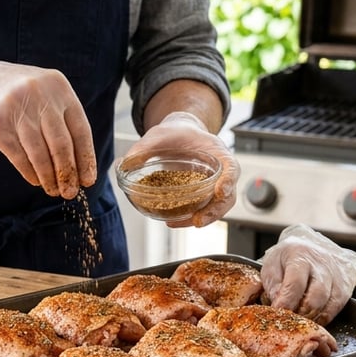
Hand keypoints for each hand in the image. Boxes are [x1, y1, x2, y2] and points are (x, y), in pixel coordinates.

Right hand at [0, 52, 94, 198]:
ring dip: (48, 177)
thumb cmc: (14, 94)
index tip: (88, 180)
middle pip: (61, 144)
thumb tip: (79, 164)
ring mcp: (16, 107)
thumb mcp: (42, 93)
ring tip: (53, 191)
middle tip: (70, 192)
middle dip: (68, 173)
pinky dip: (29, 172)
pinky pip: (18, 155)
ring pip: (40, 153)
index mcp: (58, 86)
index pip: (80, 129)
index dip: (86, 158)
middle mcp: (39, 94)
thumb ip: (60, 118)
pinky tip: (35, 180)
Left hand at [122, 111, 239, 226]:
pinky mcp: (204, 195)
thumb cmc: (176, 133)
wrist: (180, 135)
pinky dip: (192, 217)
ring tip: (177, 223)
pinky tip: (173, 220)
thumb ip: (144, 147)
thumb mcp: (159, 135)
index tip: (220, 191)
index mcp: (217, 152)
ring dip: (203, 219)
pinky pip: (204, 209)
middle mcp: (220, 172)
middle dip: (215, 211)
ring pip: (218, 207)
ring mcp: (214, 185)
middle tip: (197, 221)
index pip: (231, 168)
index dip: (228, 180)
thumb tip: (124, 163)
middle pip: (228, 195)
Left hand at [260, 224, 355, 324]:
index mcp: (300, 256)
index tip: (278, 313)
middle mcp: (322, 264)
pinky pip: (337, 307)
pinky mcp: (346, 285)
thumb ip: (273, 285)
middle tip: (290, 320)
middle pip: (316, 296)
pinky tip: (313, 317)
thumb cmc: (289, 259)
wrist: (312, 248)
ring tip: (300, 320)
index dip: (287, 302)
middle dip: (302, 313)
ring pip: (329, 304)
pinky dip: (324, 317)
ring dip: (313, 317)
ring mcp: (337, 275)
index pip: (295, 283)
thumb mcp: (273, 265)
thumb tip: (279, 306)